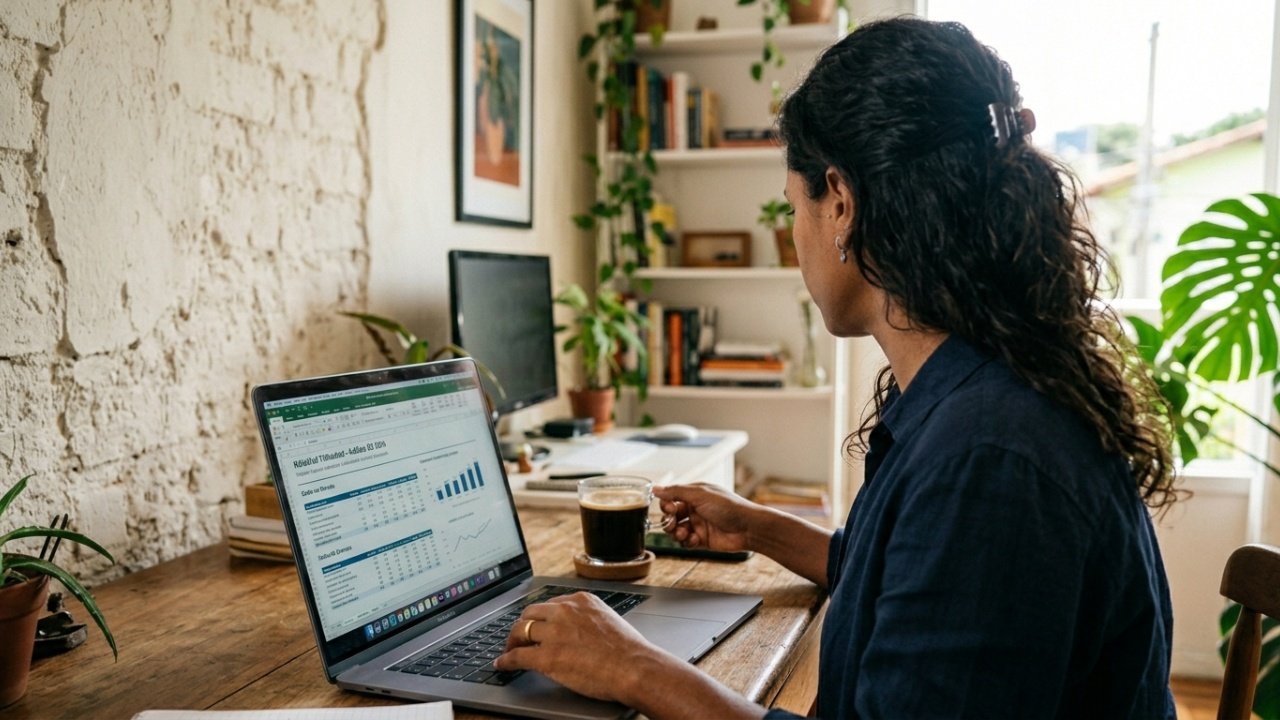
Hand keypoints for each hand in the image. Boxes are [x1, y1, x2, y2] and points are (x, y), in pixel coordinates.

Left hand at [494, 592, 662, 703]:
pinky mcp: (547, 656)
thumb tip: (581, 631)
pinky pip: (517, 656)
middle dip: (522, 625)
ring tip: (509, 649)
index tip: (536, 623)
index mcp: (580, 601)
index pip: (550, 604)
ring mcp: (553, 633)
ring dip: (512, 641)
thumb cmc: (629, 649)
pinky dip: (506, 660)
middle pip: (530, 613)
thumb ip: (589, 619)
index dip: (540, 617)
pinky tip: (502, 664)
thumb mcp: (608, 620)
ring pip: (520, 631)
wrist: (633, 666)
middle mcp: (564, 611)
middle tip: (519, 637)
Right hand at [654, 483, 758, 552]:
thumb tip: (656, 489)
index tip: (669, 509)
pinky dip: (687, 541)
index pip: (671, 499)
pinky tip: (695, 539)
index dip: (666, 505)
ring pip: (677, 530)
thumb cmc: (728, 507)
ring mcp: (699, 525)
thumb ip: (676, 492)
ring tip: (685, 533)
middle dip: (669, 521)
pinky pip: (686, 542)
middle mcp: (695, 509)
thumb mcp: (700, 495)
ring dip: (677, 532)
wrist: (748, 527)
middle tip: (673, 523)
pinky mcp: (702, 540)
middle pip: (671, 516)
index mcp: (694, 495)